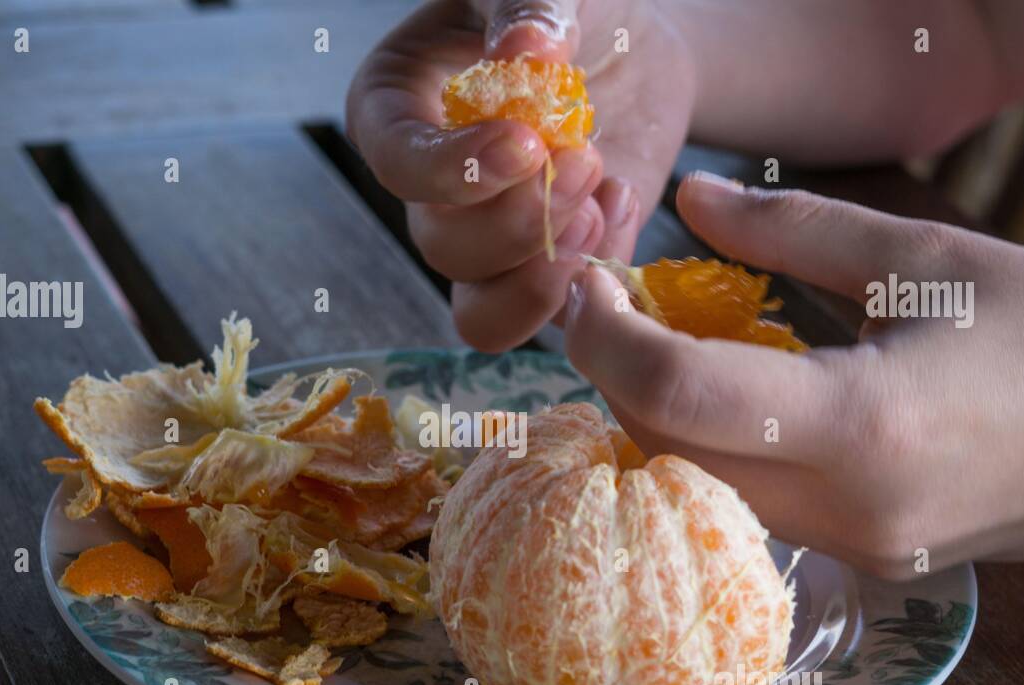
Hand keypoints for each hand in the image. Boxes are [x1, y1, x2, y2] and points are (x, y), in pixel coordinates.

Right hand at [346, 0, 692, 349]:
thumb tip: (524, 53)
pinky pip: (543, 314)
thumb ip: (527, 6)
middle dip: (518, 221)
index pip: (395, 162)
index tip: (524, 144)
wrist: (628, 44)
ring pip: (481, 307)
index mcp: (398, 110)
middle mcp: (433, 190)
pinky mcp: (542, 269)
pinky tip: (623, 204)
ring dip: (546, 268)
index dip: (451, 170)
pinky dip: (587, 275)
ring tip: (603, 195)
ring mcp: (486, 238)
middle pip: (442, 245)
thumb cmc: (563, 4)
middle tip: (583, 160)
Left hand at [565, 171, 1023, 576]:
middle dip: (616, 370)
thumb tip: (691, 200)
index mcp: (862, 426)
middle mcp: (841, 509)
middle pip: (667, 446)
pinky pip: (748, 501)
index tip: (589, 280)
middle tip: (612, 299)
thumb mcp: (926, 258)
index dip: (605, 334)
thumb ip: (791, 232)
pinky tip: (727, 388)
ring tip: (663, 334)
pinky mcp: (861, 558)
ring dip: (658, 408)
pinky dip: (713, 442)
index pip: (676, 393)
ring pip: (699, 483)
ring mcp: (850, 548)